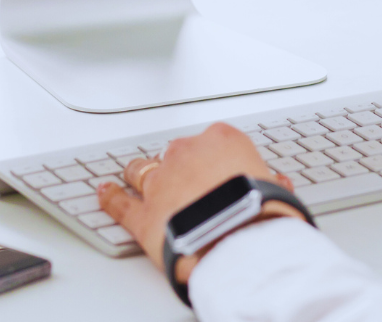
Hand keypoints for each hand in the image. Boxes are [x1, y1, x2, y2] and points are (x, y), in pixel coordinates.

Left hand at [96, 123, 298, 286]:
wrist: (238, 240)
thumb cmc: (262, 213)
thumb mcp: (277, 191)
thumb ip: (270, 182)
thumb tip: (276, 184)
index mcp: (222, 139)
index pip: (213, 140)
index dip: (214, 158)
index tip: (218, 169)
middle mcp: (186, 154)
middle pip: (176, 153)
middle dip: (178, 165)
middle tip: (186, 180)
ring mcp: (160, 182)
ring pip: (142, 170)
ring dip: (140, 173)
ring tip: (136, 175)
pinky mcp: (143, 215)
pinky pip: (120, 204)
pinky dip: (110, 198)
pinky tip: (104, 193)